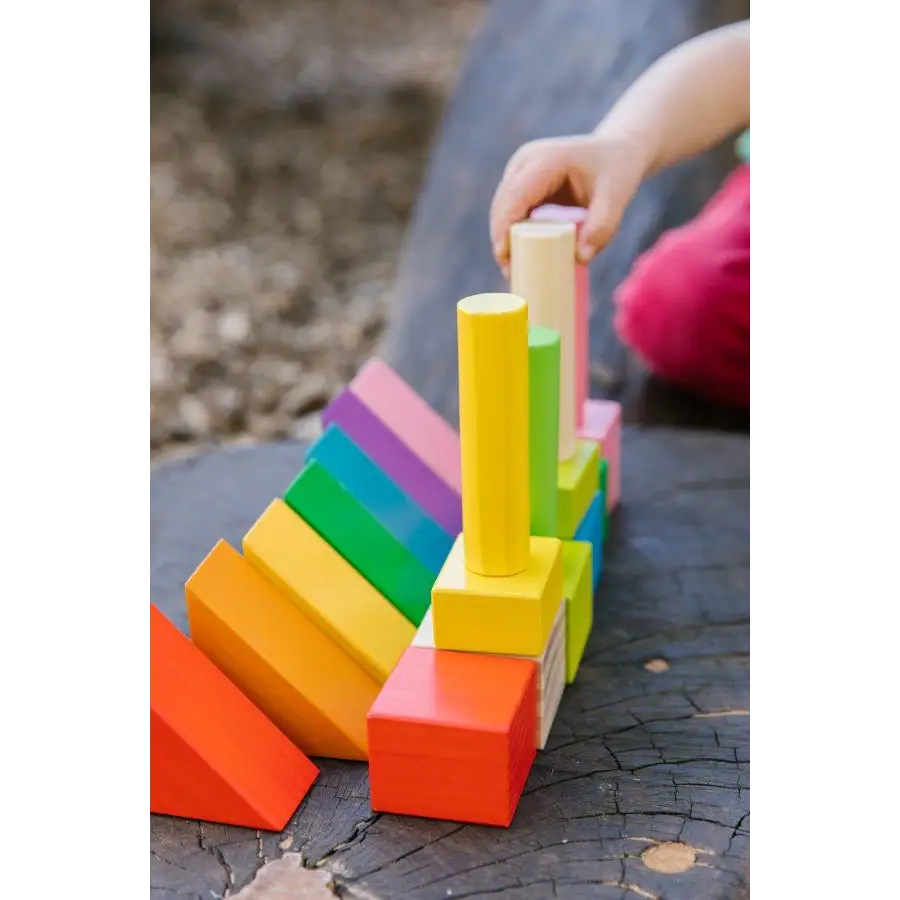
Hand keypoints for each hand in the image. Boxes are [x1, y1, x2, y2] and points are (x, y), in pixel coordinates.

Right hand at [489, 131, 649, 272]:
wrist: (617, 151)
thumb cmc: (617, 171)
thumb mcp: (617, 196)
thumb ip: (603, 226)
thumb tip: (581, 258)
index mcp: (546, 160)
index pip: (515, 196)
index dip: (504, 227)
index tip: (504, 258)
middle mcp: (526, 161)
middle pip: (502, 204)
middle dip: (501, 239)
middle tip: (511, 273)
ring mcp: (520, 170)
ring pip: (501, 209)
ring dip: (503, 238)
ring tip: (513, 269)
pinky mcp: (521, 182)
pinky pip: (509, 210)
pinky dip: (510, 233)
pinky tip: (517, 255)